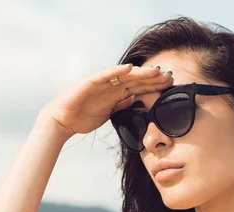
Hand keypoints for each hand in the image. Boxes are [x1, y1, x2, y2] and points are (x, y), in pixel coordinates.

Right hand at [41, 63, 173, 139]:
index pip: (139, 87)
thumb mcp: (110, 113)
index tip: (170, 85)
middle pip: (135, 79)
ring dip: (140, 72)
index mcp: (116, 92)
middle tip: (170, 76)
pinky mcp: (89, 82)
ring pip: (124, 75)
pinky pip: (105, 75)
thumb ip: (122, 105)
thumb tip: (137, 101)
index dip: (154, 85)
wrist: (62, 121)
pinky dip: (117, 71)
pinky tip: (130, 68)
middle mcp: (110, 84)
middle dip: (153, 78)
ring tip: (156, 71)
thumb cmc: (84, 117)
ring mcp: (100, 82)